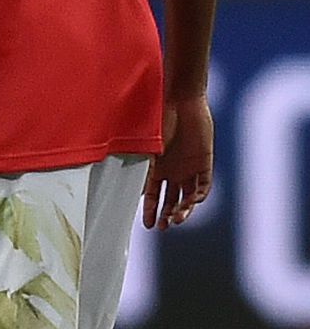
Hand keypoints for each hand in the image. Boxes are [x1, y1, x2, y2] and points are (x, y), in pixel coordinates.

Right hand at [143, 93, 212, 229]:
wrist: (181, 102)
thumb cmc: (158, 121)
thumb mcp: (145, 149)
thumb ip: (138, 168)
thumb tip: (124, 188)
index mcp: (156, 169)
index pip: (151, 196)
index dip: (149, 211)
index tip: (147, 225)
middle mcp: (173, 172)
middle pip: (171, 200)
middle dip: (167, 215)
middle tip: (164, 226)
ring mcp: (189, 168)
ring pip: (188, 197)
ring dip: (183, 210)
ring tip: (178, 218)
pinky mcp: (205, 163)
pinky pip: (204, 186)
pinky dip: (198, 196)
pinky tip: (191, 202)